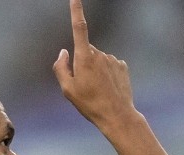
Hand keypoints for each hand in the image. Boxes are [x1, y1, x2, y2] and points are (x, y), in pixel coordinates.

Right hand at [52, 0, 139, 138]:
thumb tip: (63, 52)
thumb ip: (61, 68)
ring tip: (97, 90)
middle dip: (82, 63)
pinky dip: (106, 74)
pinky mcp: (122, 65)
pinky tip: (107, 88)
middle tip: (84, 86)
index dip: (76, 11)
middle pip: (85, 51)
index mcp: (84, 57)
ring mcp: (112, 59)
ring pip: (98, 59)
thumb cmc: (89, 104)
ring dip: (95, 70)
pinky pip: (109, 65)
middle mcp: (99, 54)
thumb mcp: (67, 90)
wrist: (117, 115)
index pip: (79, 28)